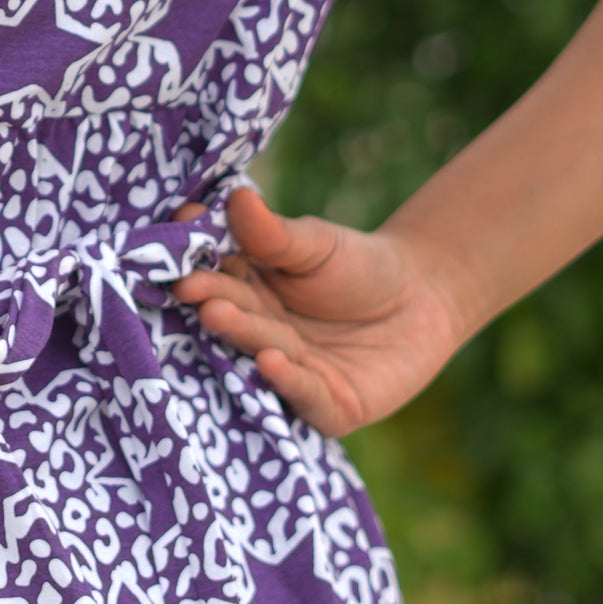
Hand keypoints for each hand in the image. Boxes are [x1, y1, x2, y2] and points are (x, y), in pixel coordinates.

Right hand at [171, 188, 466, 436]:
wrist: (426, 301)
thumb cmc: (359, 268)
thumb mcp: (316, 244)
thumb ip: (274, 233)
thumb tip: (237, 196)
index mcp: (246, 292)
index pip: (215, 276)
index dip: (196, 261)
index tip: (176, 245)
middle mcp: (258, 335)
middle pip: (232, 315)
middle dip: (211, 300)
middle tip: (189, 287)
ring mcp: (288, 373)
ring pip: (259, 352)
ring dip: (240, 335)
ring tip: (219, 314)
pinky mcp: (326, 407)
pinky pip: (303, 394)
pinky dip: (287, 379)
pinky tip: (271, 359)